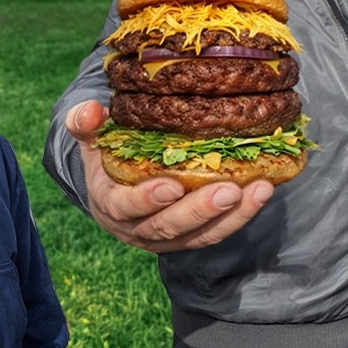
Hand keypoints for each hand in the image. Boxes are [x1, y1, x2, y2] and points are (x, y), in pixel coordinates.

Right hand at [64, 100, 274, 253]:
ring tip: (258, 190)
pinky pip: (218, 232)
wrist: (116, 191)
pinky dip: (242, 216)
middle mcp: (138, 229)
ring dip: (232, 216)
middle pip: (169, 227)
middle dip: (200, 211)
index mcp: (111, 205)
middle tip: (229, 190)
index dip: (147, 199)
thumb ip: (85, 124)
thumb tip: (90, 110)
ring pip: (200, 235)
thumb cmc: (107, 159)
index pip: (126, 207)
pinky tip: (262, 192)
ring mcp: (167, 238)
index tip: (171, 185)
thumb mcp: (91, 140)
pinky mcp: (191, 238)